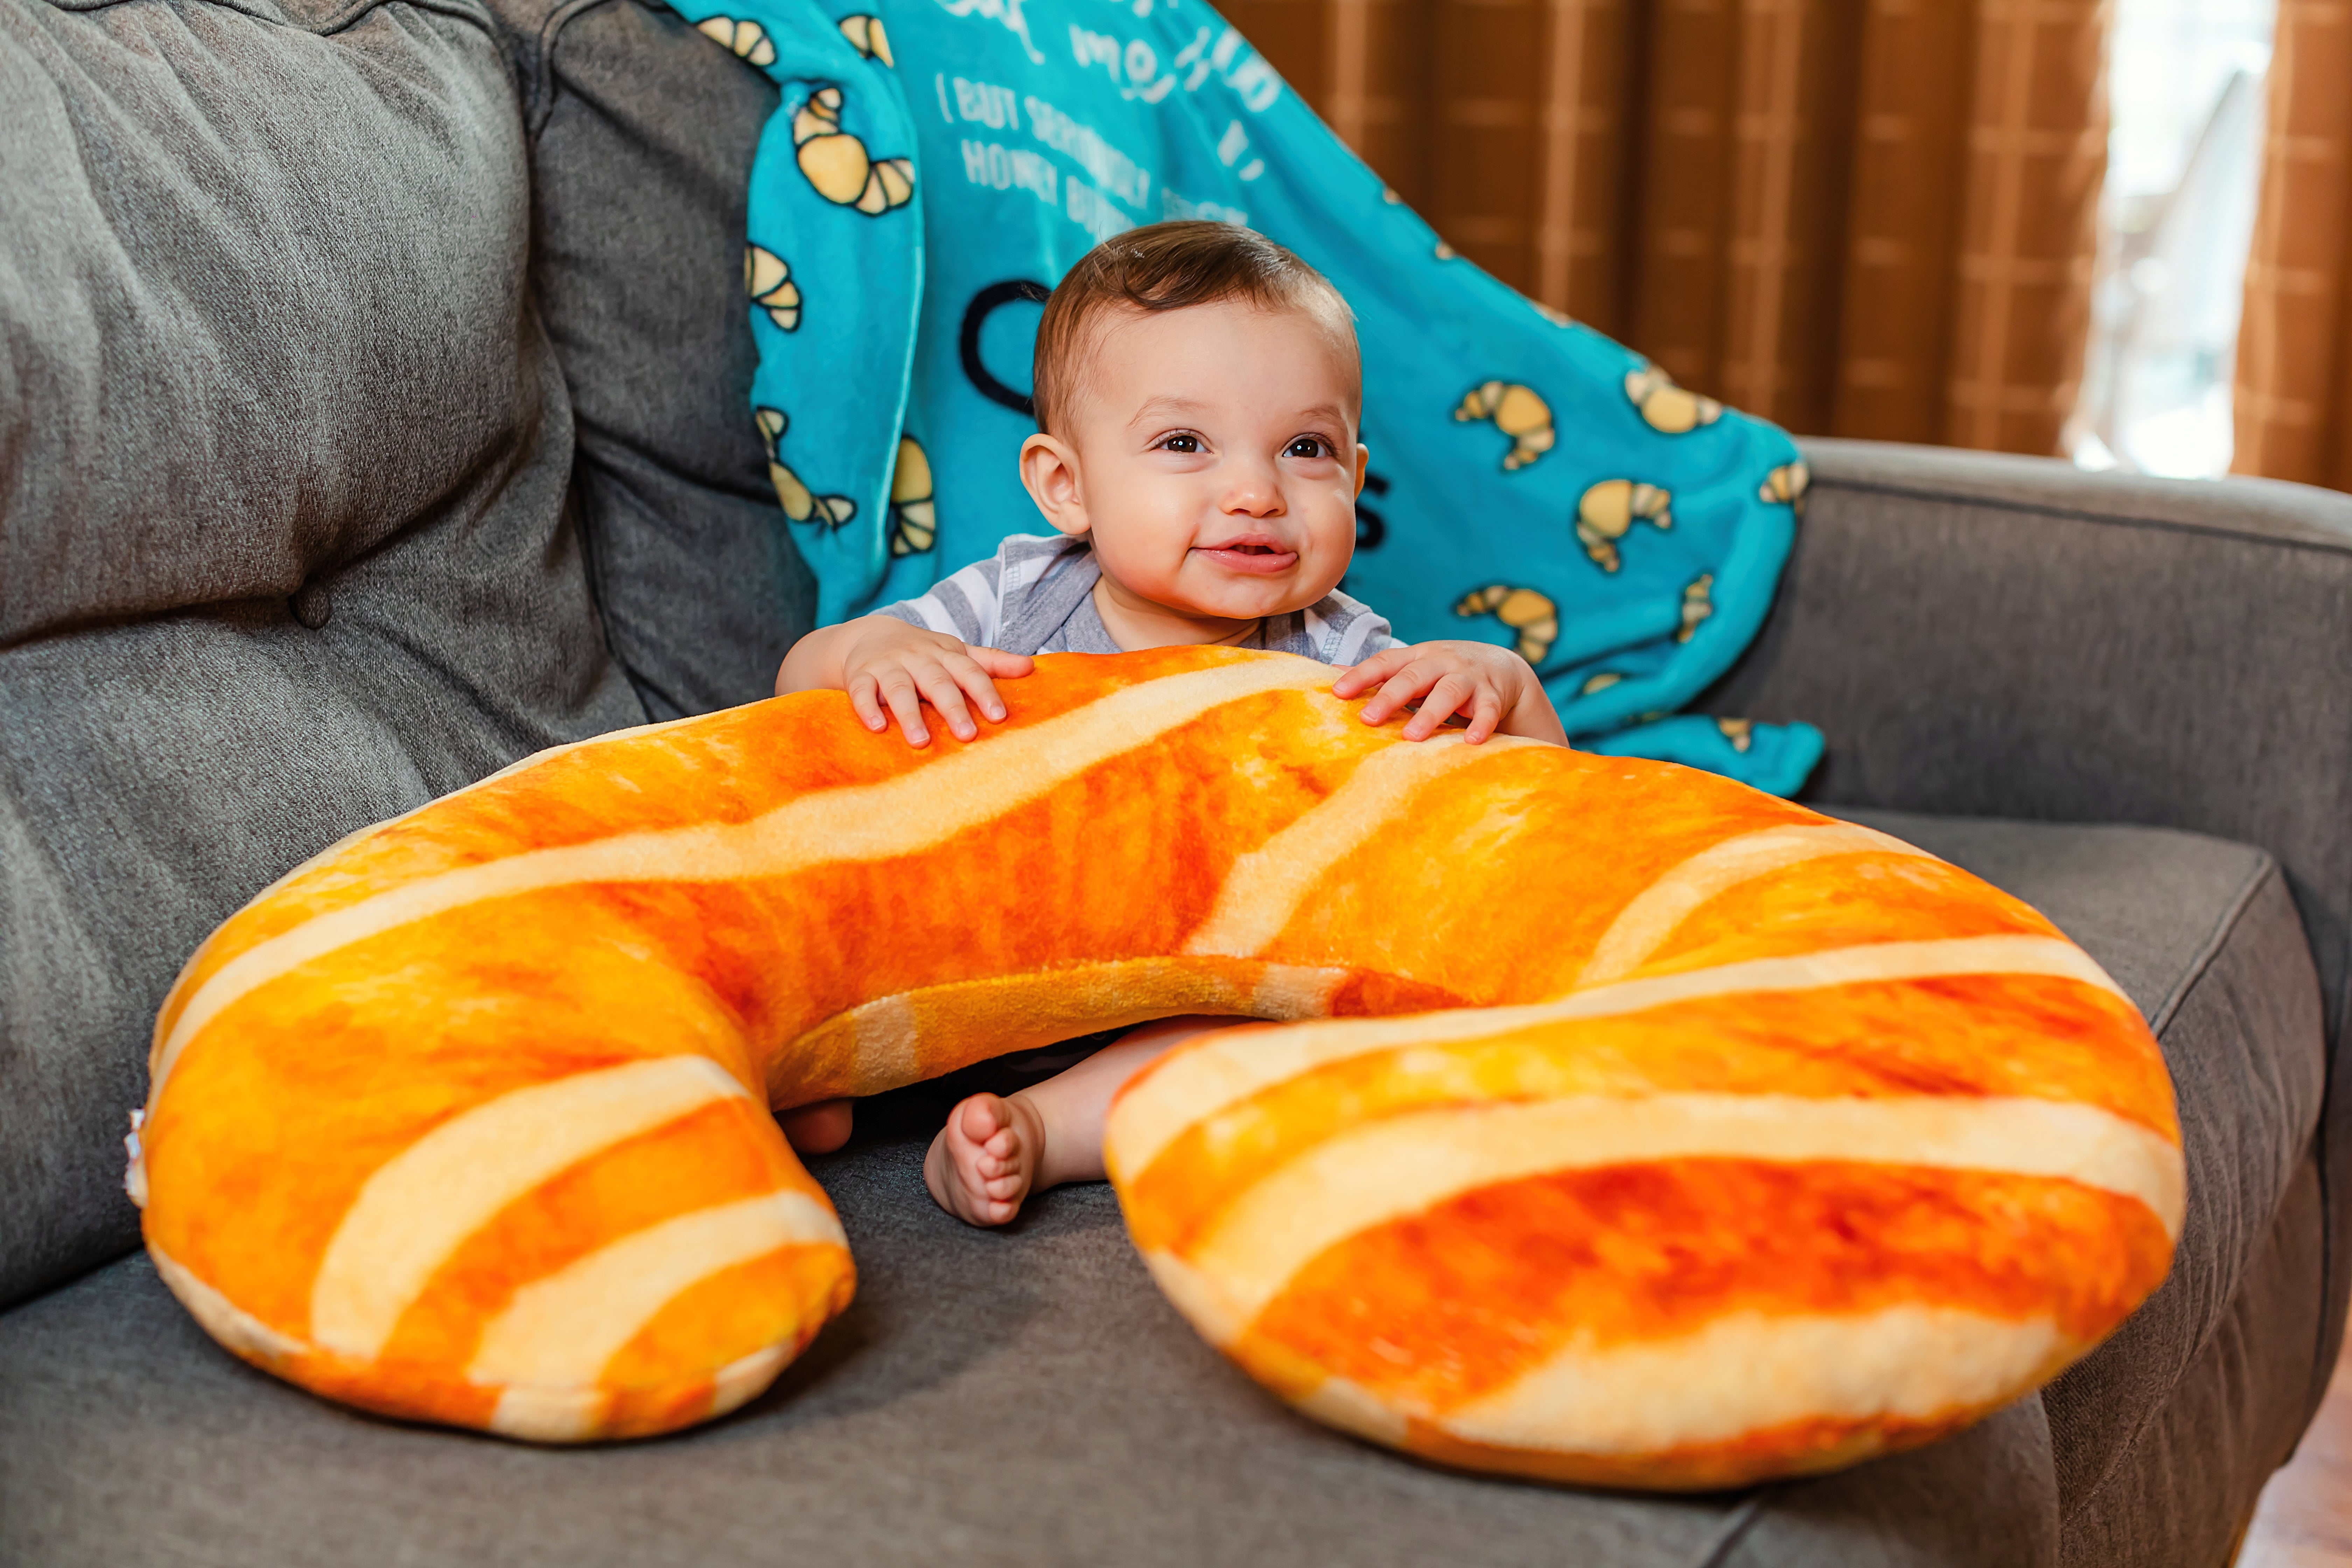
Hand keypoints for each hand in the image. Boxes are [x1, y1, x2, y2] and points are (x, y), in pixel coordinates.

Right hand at [776, 616, 1032, 746]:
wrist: (869, 635)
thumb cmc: (923, 653)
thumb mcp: (957, 652)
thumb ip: (990, 662)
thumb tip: (1031, 667)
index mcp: (945, 654)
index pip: (969, 671)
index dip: (984, 692)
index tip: (999, 715)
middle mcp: (917, 658)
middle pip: (937, 682)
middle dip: (952, 708)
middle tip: (967, 735)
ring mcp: (887, 666)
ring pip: (899, 688)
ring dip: (909, 714)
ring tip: (921, 741)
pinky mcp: (860, 675)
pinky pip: (860, 691)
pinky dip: (866, 707)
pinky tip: (876, 726)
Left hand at [1332, 640, 1567, 745]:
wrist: (1502, 667)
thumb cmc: (1444, 672)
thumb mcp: (1413, 667)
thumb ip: (1378, 673)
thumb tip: (1330, 673)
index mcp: (1417, 657)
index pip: (1385, 662)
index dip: (1361, 675)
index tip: (1338, 692)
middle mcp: (1441, 662)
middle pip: (1414, 676)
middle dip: (1390, 696)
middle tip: (1368, 718)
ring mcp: (1469, 677)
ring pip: (1449, 692)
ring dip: (1430, 713)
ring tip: (1412, 736)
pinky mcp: (1493, 695)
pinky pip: (1488, 709)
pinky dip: (1481, 724)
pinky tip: (1472, 741)